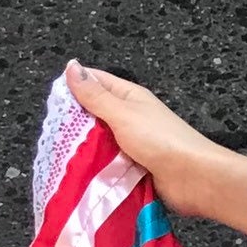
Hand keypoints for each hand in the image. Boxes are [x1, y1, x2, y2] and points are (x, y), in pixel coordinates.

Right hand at [61, 61, 246, 230]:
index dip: (72, 89)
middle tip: (52, 135)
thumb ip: (96, 95)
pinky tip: (81, 174)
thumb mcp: (123, 113)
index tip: (50, 103)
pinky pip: (110, 165)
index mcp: (130, 97)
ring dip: (86, 150)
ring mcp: (133, 144)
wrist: (196, 179)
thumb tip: (72, 67)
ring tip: (62, 157)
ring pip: (100, 143)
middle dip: (74, 125)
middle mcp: (131, 118)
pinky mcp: (135, 168)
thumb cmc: (162, 141)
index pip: (95, 83)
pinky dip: (99, 169)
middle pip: (94, 116)